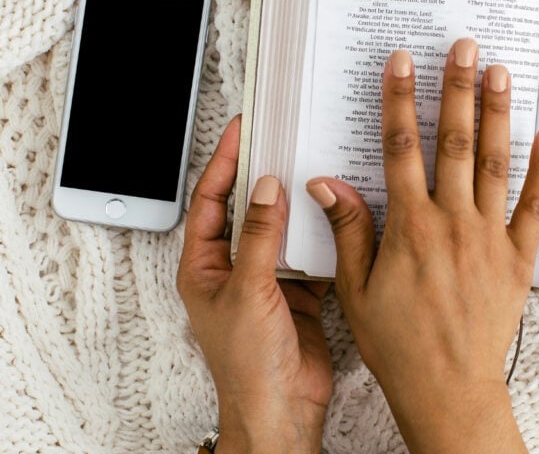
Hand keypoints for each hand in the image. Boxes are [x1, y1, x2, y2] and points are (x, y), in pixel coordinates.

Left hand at [177, 117, 331, 453]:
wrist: (283, 409)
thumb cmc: (248, 364)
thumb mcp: (248, 291)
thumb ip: (259, 236)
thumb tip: (265, 187)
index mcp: (204, 265)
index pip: (210, 200)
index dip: (224, 162)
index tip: (241, 130)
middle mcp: (234, 265)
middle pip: (246, 206)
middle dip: (261, 173)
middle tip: (278, 138)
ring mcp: (267, 275)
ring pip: (280, 224)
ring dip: (294, 200)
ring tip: (310, 165)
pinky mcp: (297, 286)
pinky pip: (307, 246)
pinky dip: (319, 229)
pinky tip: (332, 209)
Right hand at [306, 38, 538, 453]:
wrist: (449, 389)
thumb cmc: (399, 342)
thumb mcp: (357, 288)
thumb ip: (348, 229)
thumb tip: (326, 183)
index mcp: (410, 226)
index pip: (401, 147)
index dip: (400, 100)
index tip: (402, 62)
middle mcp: (452, 221)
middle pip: (454, 142)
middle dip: (456, 89)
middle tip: (463, 46)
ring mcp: (490, 235)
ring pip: (494, 162)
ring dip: (497, 113)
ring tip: (500, 71)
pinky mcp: (518, 255)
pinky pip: (536, 204)